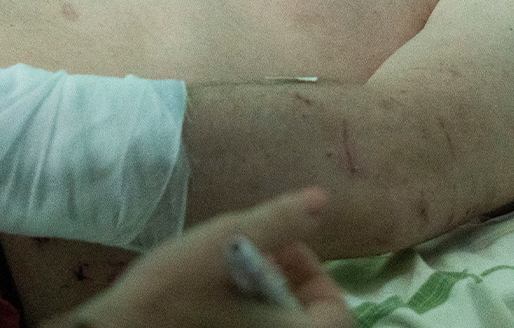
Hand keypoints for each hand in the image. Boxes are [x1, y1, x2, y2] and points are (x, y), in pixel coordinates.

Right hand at [48, 189, 354, 327]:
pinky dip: (244, 317)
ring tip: (231, 269)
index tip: (285, 249)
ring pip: (275, 327)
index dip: (318, 277)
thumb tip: (322, 199)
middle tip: (256, 256)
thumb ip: (279, 221)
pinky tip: (214, 295)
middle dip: (287, 283)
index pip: (338, 315)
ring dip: (264, 298)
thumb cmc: (175, 292)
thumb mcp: (228, 241)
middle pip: (305, 321)